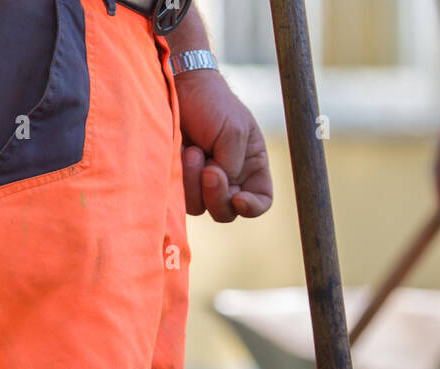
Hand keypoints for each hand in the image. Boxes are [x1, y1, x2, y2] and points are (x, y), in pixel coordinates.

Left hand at [176, 70, 272, 222]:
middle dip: (218, 194)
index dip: (252, 208)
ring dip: (195, 182)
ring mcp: (201, 183)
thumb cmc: (211, 102)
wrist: (178, 85)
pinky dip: (180, 178)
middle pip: (227, 212)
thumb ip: (233, 165)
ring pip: (202, 207)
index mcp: (251, 167)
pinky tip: (180, 152)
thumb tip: (219, 185)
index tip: (238, 200)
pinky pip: (180, 198)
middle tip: (209, 169)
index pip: (260, 201)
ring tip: (191, 150)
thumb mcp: (234, 131)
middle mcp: (229, 180)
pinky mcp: (180, 181)